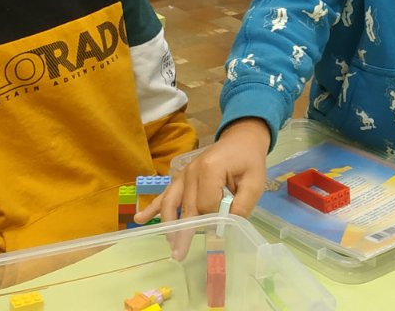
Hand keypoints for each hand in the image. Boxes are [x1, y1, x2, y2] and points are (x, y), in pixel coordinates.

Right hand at [135, 118, 270, 254]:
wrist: (240, 139)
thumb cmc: (249, 161)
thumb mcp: (255, 182)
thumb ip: (243, 204)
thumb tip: (227, 225)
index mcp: (211, 169)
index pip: (207, 205)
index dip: (214, 221)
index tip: (218, 234)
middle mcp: (192, 172)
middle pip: (187, 208)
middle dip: (183, 233)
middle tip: (179, 255)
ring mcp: (183, 174)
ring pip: (171, 203)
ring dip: (169, 225)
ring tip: (170, 245)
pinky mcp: (180, 177)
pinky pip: (165, 194)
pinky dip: (153, 207)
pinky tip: (140, 218)